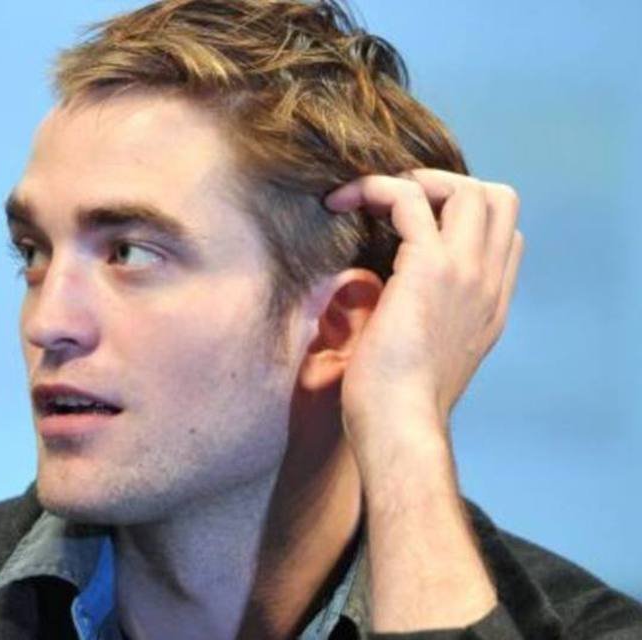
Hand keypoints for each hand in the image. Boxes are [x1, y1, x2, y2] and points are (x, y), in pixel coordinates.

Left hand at [325, 169, 523, 458]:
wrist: (400, 427)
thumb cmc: (397, 403)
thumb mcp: (424, 357)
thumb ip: (424, 320)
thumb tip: (389, 298)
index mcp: (490, 305)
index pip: (506, 235)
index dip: (464, 217)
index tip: (414, 225)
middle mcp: (488, 284)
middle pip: (497, 198)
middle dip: (446, 185)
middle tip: (396, 203)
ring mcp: (466, 273)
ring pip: (465, 188)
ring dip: (412, 180)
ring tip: (367, 198)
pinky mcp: (429, 269)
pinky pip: (410, 198)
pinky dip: (375, 189)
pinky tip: (340, 203)